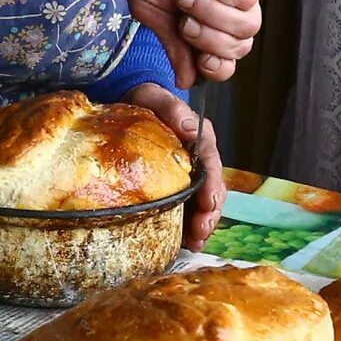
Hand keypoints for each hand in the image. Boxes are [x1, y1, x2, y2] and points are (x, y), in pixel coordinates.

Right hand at [109, 0, 266, 85]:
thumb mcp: (155, 14)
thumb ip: (175, 48)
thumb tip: (187, 82)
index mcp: (208, 24)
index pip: (226, 63)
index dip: (213, 65)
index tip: (193, 51)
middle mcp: (229, 9)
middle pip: (240, 48)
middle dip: (207, 36)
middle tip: (183, 13)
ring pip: (248, 25)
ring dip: (210, 10)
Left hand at [127, 84, 225, 248]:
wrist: (128, 109)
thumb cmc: (143, 102)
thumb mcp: (154, 97)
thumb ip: (172, 108)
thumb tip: (190, 128)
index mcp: (199, 138)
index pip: (211, 162)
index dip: (212, 185)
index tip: (208, 202)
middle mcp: (200, 159)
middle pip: (212, 189)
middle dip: (209, 212)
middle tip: (201, 230)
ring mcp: (190, 176)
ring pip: (204, 203)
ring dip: (202, 224)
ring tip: (195, 241)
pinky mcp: (178, 188)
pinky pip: (188, 210)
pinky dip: (189, 227)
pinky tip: (186, 242)